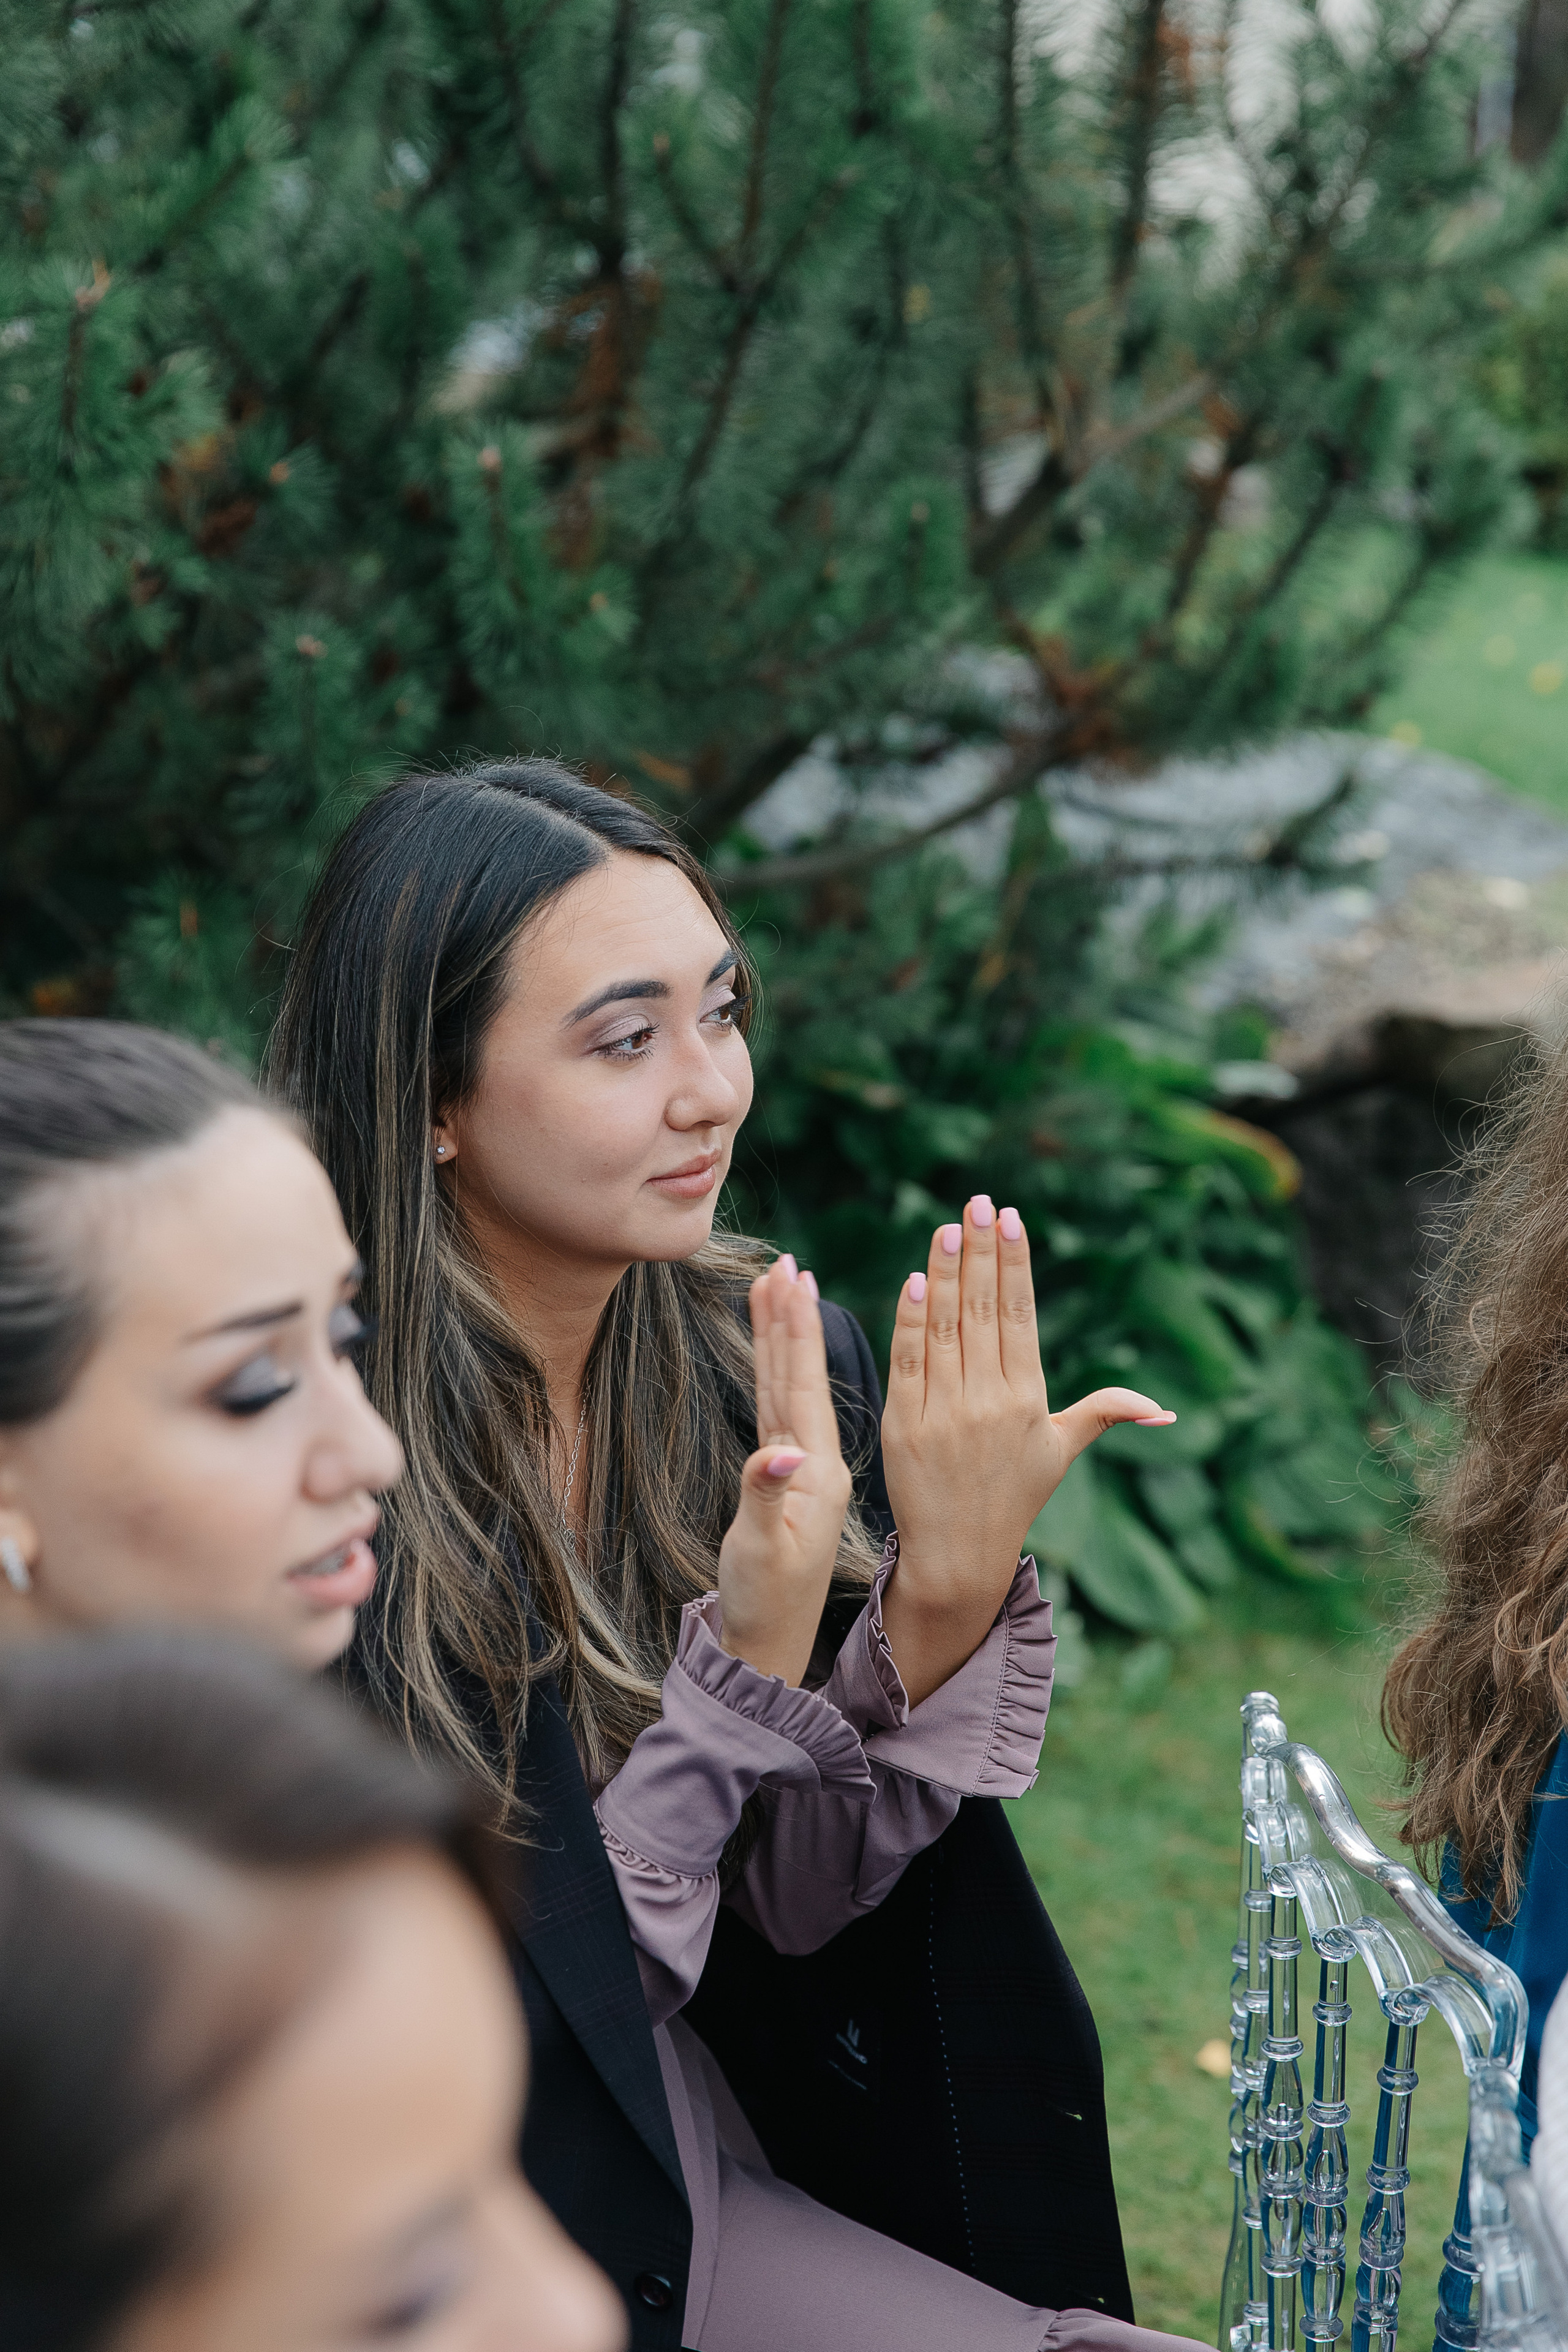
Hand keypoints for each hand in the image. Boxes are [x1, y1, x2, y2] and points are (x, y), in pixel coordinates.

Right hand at [716, 1255, 853, 1685]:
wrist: (771, 1641)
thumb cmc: (764, 1600)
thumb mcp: (763, 1550)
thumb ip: (766, 1496)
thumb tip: (779, 1453)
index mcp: (815, 1470)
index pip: (801, 1384)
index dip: (793, 1329)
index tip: (791, 1276)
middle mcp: (813, 1461)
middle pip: (798, 1375)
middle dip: (789, 1317)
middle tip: (786, 1261)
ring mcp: (800, 1469)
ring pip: (788, 1389)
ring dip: (782, 1339)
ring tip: (778, 1288)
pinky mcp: (784, 1480)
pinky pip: (780, 1414)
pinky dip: (775, 1377)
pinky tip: (775, 1355)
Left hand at [880, 1195, 1174, 1705]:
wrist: (958, 1553)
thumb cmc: (1013, 1496)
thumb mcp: (1060, 1452)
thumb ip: (1104, 1415)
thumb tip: (1167, 1411)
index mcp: (1028, 1398)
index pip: (1021, 1316)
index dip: (1015, 1264)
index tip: (1011, 1217)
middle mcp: (989, 1400)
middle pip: (984, 1310)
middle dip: (981, 1251)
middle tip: (977, 1201)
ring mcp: (944, 1411)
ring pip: (944, 1327)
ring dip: (945, 1272)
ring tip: (947, 1228)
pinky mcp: (905, 1424)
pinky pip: (909, 1361)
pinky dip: (910, 1319)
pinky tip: (914, 1280)